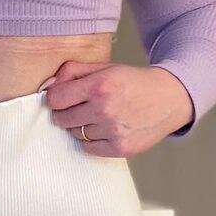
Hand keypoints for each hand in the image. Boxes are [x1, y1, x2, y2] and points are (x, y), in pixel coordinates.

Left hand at [39, 59, 194, 156]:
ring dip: (81, 126)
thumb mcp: (104, 68)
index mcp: (99, 85)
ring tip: (99, 116)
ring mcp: (113, 131)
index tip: (63, 97)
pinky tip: (105, 129)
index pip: (55, 99)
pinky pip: (88, 148)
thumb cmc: (133, 82)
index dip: (56, 98)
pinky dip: (92, 140)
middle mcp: (105, 109)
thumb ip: (71, 72)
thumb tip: (46, 87)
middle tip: (81, 107)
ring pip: (75, 134)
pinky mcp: (120, 148)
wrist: (169, 98)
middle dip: (66, 112)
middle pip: (61, 119)